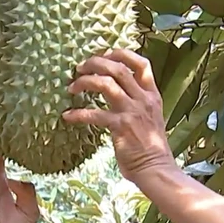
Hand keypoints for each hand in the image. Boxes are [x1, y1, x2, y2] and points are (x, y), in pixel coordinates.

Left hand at [62, 49, 175, 183]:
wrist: (155, 169)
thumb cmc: (151, 148)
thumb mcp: (151, 118)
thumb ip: (139, 103)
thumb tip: (119, 92)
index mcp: (152, 95)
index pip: (141, 64)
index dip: (121, 54)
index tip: (104, 54)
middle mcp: (143, 99)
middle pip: (118, 68)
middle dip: (95, 63)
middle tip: (80, 68)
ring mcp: (132, 112)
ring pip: (106, 84)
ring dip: (85, 82)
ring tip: (72, 88)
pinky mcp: (120, 126)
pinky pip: (94, 114)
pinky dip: (78, 114)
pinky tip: (68, 117)